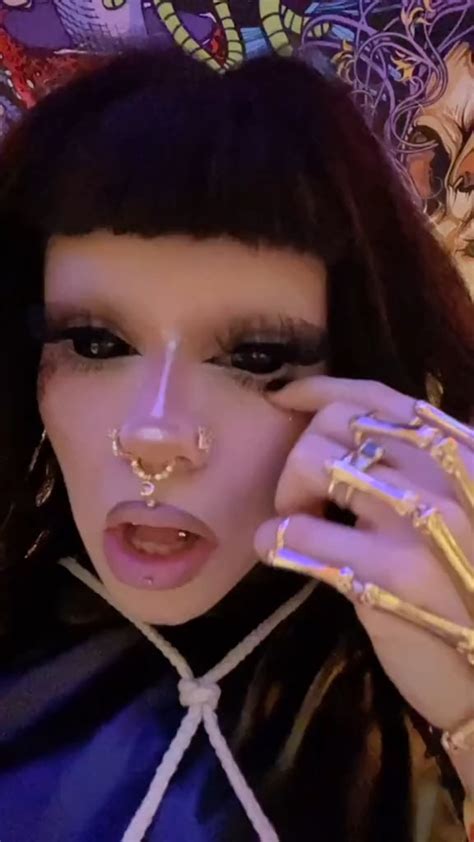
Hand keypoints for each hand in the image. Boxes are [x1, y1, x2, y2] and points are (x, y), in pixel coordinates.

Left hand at [254, 376, 473, 736]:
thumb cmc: (471, 594)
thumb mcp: (464, 513)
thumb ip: (423, 469)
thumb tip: (349, 428)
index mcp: (463, 457)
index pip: (380, 398)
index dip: (320, 390)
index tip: (285, 399)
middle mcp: (446, 478)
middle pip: (334, 424)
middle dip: (301, 457)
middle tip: (307, 502)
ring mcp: (418, 525)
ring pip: (311, 464)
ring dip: (288, 498)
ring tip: (302, 529)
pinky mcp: (387, 577)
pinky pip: (298, 535)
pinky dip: (275, 540)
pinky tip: (280, 553)